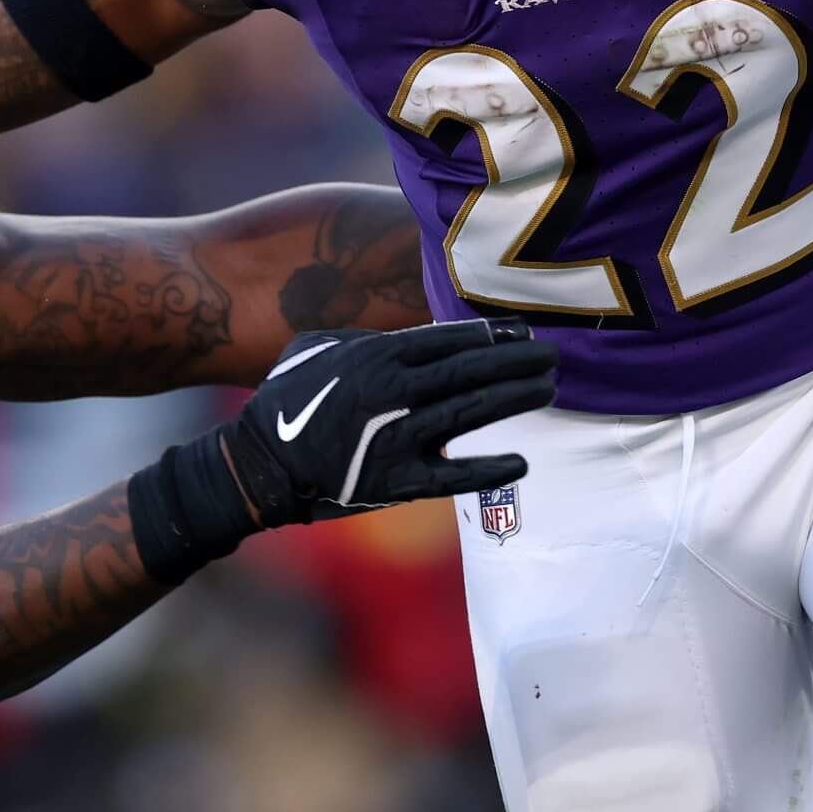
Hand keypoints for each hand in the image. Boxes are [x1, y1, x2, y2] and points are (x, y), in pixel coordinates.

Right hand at [126, 320, 556, 582]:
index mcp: (374, 354)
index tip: (522, 330)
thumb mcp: (315, 348)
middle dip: (516, 360)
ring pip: (470, 412)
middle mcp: (392, 390)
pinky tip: (521, 460)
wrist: (259, 465)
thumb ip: (363, 336)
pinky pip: (454, 475)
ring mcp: (396, 436)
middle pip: (470, 370)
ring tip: (548, 388)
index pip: (447, 338)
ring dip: (514, 398)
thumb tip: (404, 330)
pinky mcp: (396, 481)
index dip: (490, 333)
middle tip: (553, 354)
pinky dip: (489, 468)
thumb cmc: (286, 401)